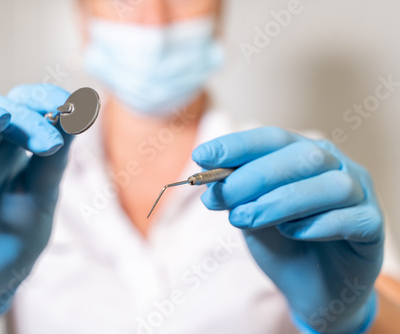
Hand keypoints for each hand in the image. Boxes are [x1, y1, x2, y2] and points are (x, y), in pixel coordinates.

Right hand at [0, 84, 72, 326]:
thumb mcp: (43, 195)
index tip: (69, 104)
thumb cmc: (20, 235)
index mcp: (11, 146)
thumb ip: (54, 159)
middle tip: (51, 144)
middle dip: (25, 117)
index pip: (21, 105)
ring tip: (3, 121)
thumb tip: (79, 114)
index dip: (42, 97)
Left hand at [192, 127, 383, 333]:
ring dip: (280, 202)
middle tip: (219, 198)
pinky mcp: (372, 224)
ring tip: (245, 220)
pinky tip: (293, 233)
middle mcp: (334, 165)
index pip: (271, 138)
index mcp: (302, 154)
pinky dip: (318, 225)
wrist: (310, 286)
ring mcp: (359, 193)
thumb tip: (207, 175)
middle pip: (301, 157)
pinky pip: (350, 218)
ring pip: (329, 185)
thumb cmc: (280, 242)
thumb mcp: (250, 213)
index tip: (200, 157)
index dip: (237, 145)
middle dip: (253, 177)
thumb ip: (236, 194)